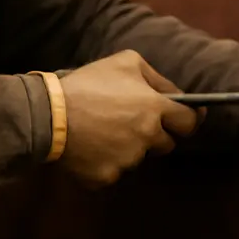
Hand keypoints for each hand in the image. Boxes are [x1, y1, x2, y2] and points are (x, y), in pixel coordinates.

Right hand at [54, 49, 199, 187]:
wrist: (49, 112)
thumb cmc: (88, 83)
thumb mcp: (126, 62)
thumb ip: (156, 77)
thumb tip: (175, 93)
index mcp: (154, 108)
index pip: (189, 122)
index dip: (189, 119)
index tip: (187, 118)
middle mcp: (147, 137)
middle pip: (166, 144)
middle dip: (156, 134)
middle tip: (131, 121)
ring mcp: (127, 160)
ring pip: (138, 157)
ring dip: (129, 147)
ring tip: (104, 130)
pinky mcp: (107, 176)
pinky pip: (114, 171)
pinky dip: (106, 161)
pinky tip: (90, 146)